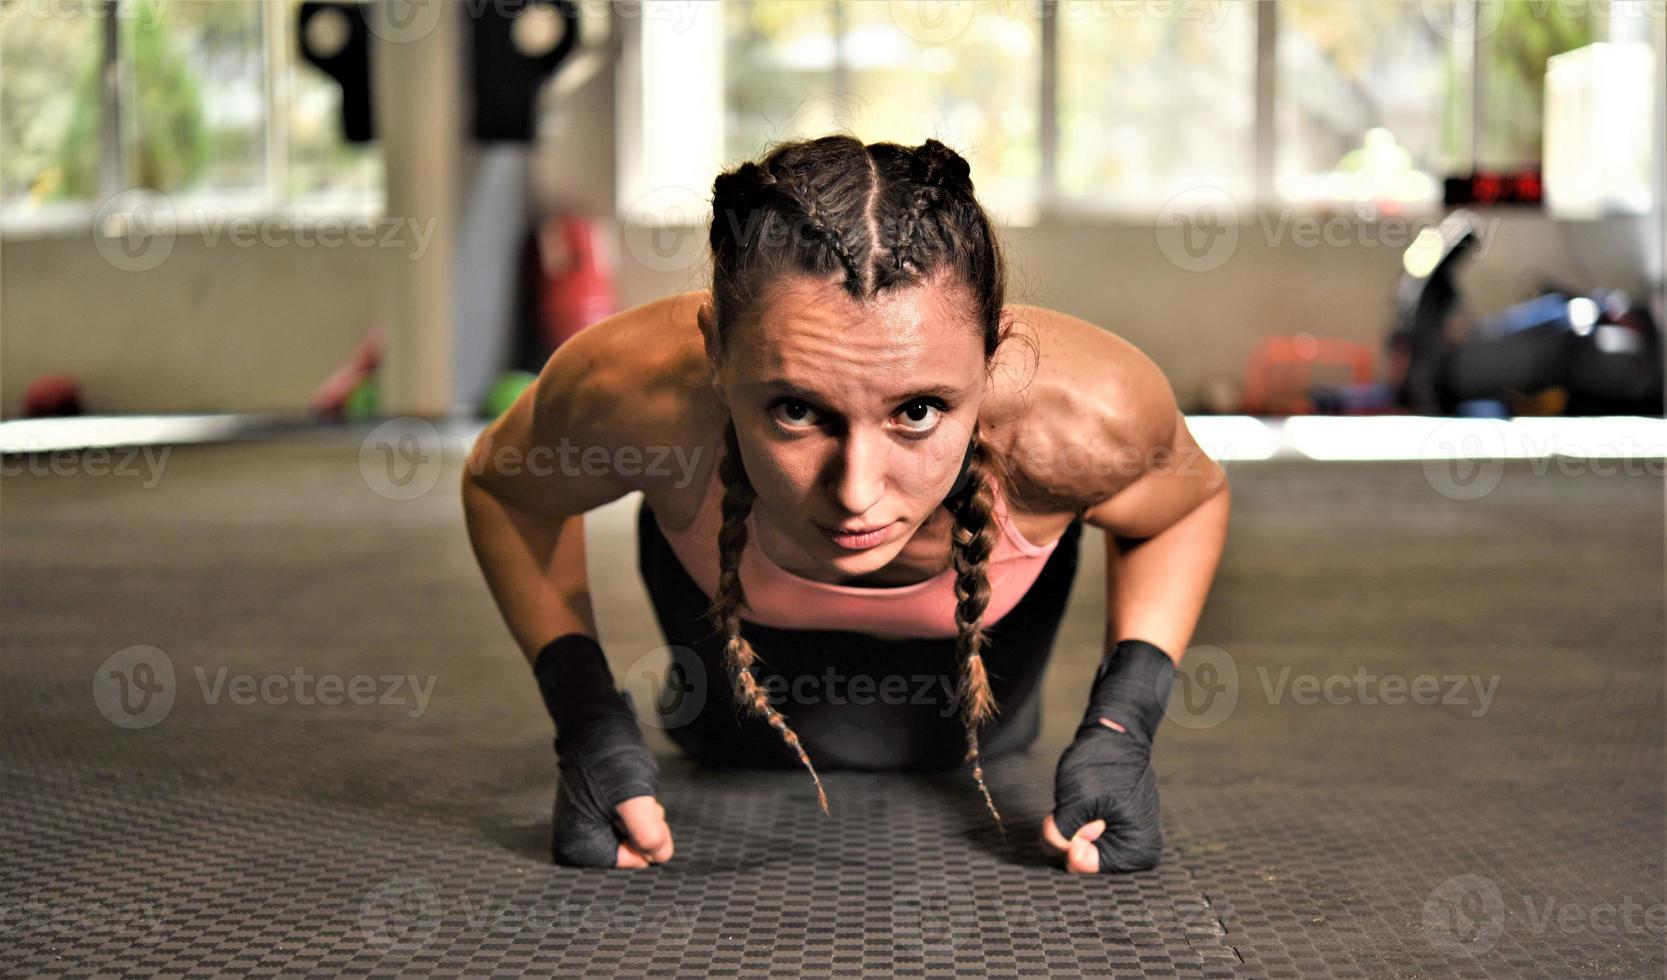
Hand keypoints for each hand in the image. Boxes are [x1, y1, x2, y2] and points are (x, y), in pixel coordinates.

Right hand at [551, 706, 674, 867]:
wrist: (591, 722)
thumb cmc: (606, 755)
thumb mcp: (633, 796)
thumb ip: (647, 832)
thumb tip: (660, 856)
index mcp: (578, 850)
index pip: (635, 860)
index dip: (648, 834)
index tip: (642, 807)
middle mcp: (576, 845)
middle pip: (634, 848)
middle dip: (644, 822)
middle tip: (636, 795)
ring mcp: (584, 828)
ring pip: (635, 832)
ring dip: (642, 810)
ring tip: (628, 786)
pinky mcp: (592, 814)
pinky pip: (628, 819)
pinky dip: (635, 804)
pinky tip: (625, 785)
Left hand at [1043, 717, 1160, 872]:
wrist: (1117, 734)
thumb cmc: (1104, 763)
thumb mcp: (1075, 800)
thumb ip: (1061, 835)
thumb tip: (1060, 851)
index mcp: (1138, 852)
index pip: (1082, 864)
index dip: (1071, 837)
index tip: (1083, 813)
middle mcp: (1138, 852)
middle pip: (1079, 858)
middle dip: (1071, 831)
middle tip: (1082, 804)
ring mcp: (1126, 840)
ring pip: (1076, 845)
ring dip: (1071, 823)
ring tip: (1086, 798)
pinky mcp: (1115, 829)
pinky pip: (1081, 833)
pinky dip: (1076, 818)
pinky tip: (1086, 800)